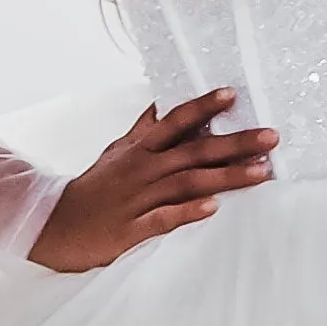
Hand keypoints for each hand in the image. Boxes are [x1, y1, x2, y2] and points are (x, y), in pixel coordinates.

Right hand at [29, 88, 276, 269]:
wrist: (55, 225)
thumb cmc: (92, 189)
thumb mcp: (115, 152)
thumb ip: (142, 130)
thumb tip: (159, 105)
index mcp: (140, 150)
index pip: (175, 121)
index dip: (203, 107)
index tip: (232, 95)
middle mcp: (143, 170)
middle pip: (194, 151)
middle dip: (235, 143)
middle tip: (271, 136)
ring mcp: (139, 199)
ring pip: (188, 183)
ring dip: (226, 177)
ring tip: (261, 171)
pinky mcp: (133, 230)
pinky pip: (164, 219)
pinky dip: (188, 213)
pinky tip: (213, 207)